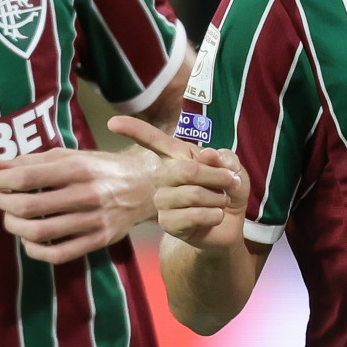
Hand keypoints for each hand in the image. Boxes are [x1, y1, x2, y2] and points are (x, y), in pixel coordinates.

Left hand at [0, 147, 156, 264]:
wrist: (144, 186)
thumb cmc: (99, 168)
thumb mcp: (69, 156)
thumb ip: (31, 160)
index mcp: (78, 168)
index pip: (27, 176)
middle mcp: (87, 194)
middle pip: (30, 205)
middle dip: (5, 203)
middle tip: (0, 198)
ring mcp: (94, 220)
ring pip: (40, 232)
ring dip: (15, 226)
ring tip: (11, 218)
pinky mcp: (99, 240)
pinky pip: (59, 254)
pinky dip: (35, 250)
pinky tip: (29, 240)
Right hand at [107, 116, 249, 250]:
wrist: (230, 223)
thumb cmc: (227, 189)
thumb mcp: (233, 168)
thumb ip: (224, 158)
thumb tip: (207, 155)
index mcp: (176, 156)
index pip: (152, 139)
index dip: (133, 129)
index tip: (113, 123)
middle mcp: (163, 176)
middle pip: (187, 170)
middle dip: (217, 176)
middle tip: (230, 180)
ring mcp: (162, 201)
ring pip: (193, 194)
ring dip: (218, 198)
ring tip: (221, 201)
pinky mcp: (168, 223)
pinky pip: (194, 216)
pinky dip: (215, 215)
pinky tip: (215, 216)